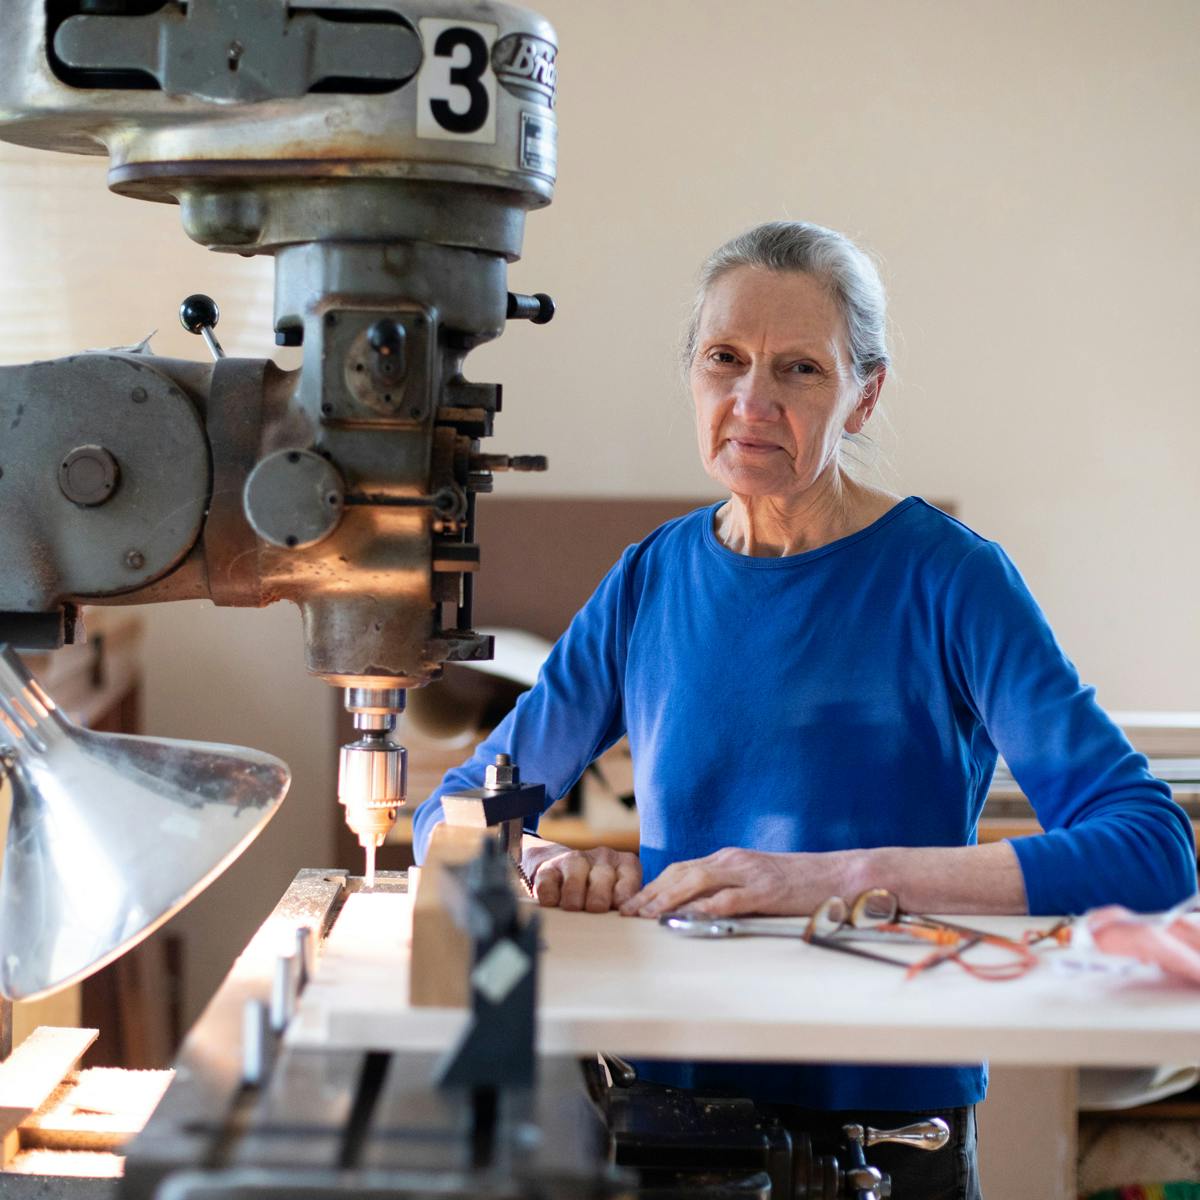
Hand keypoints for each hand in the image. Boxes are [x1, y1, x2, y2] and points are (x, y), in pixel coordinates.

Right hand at [522, 839, 641, 912]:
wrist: (565, 874)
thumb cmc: (601, 893)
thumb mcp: (621, 896)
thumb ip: (628, 906)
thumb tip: (632, 922)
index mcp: (625, 864)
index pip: (628, 879)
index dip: (623, 897)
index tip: (620, 911)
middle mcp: (602, 857)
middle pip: (602, 876)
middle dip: (599, 896)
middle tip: (595, 909)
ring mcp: (575, 859)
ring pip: (575, 874)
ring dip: (574, 895)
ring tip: (573, 908)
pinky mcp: (549, 868)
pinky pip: (548, 881)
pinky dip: (550, 895)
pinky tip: (553, 904)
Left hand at [619, 847, 807, 917]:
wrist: (839, 874)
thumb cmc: (798, 883)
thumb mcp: (756, 881)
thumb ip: (729, 890)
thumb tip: (698, 910)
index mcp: (729, 858)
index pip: (681, 868)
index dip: (654, 885)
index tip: (633, 902)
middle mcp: (733, 860)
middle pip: (680, 872)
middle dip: (651, 892)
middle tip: (628, 911)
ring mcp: (749, 873)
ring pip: (697, 881)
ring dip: (668, 898)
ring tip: (647, 915)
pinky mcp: (765, 890)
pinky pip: (729, 898)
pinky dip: (705, 907)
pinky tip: (688, 918)